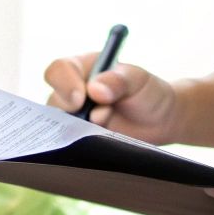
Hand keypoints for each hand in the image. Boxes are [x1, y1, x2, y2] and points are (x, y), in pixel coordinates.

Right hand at [43, 54, 182, 143]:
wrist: (159, 121)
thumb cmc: (147, 92)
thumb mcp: (138, 80)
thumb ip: (118, 80)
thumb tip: (95, 89)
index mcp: (82, 69)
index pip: (59, 70)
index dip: (64, 83)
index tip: (80, 98)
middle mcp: (72, 93)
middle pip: (53, 102)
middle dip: (72, 112)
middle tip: (98, 118)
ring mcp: (73, 118)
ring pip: (58, 127)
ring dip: (79, 131)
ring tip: (106, 129)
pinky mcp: (78, 140)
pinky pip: (69, 145)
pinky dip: (81, 145)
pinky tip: (100, 143)